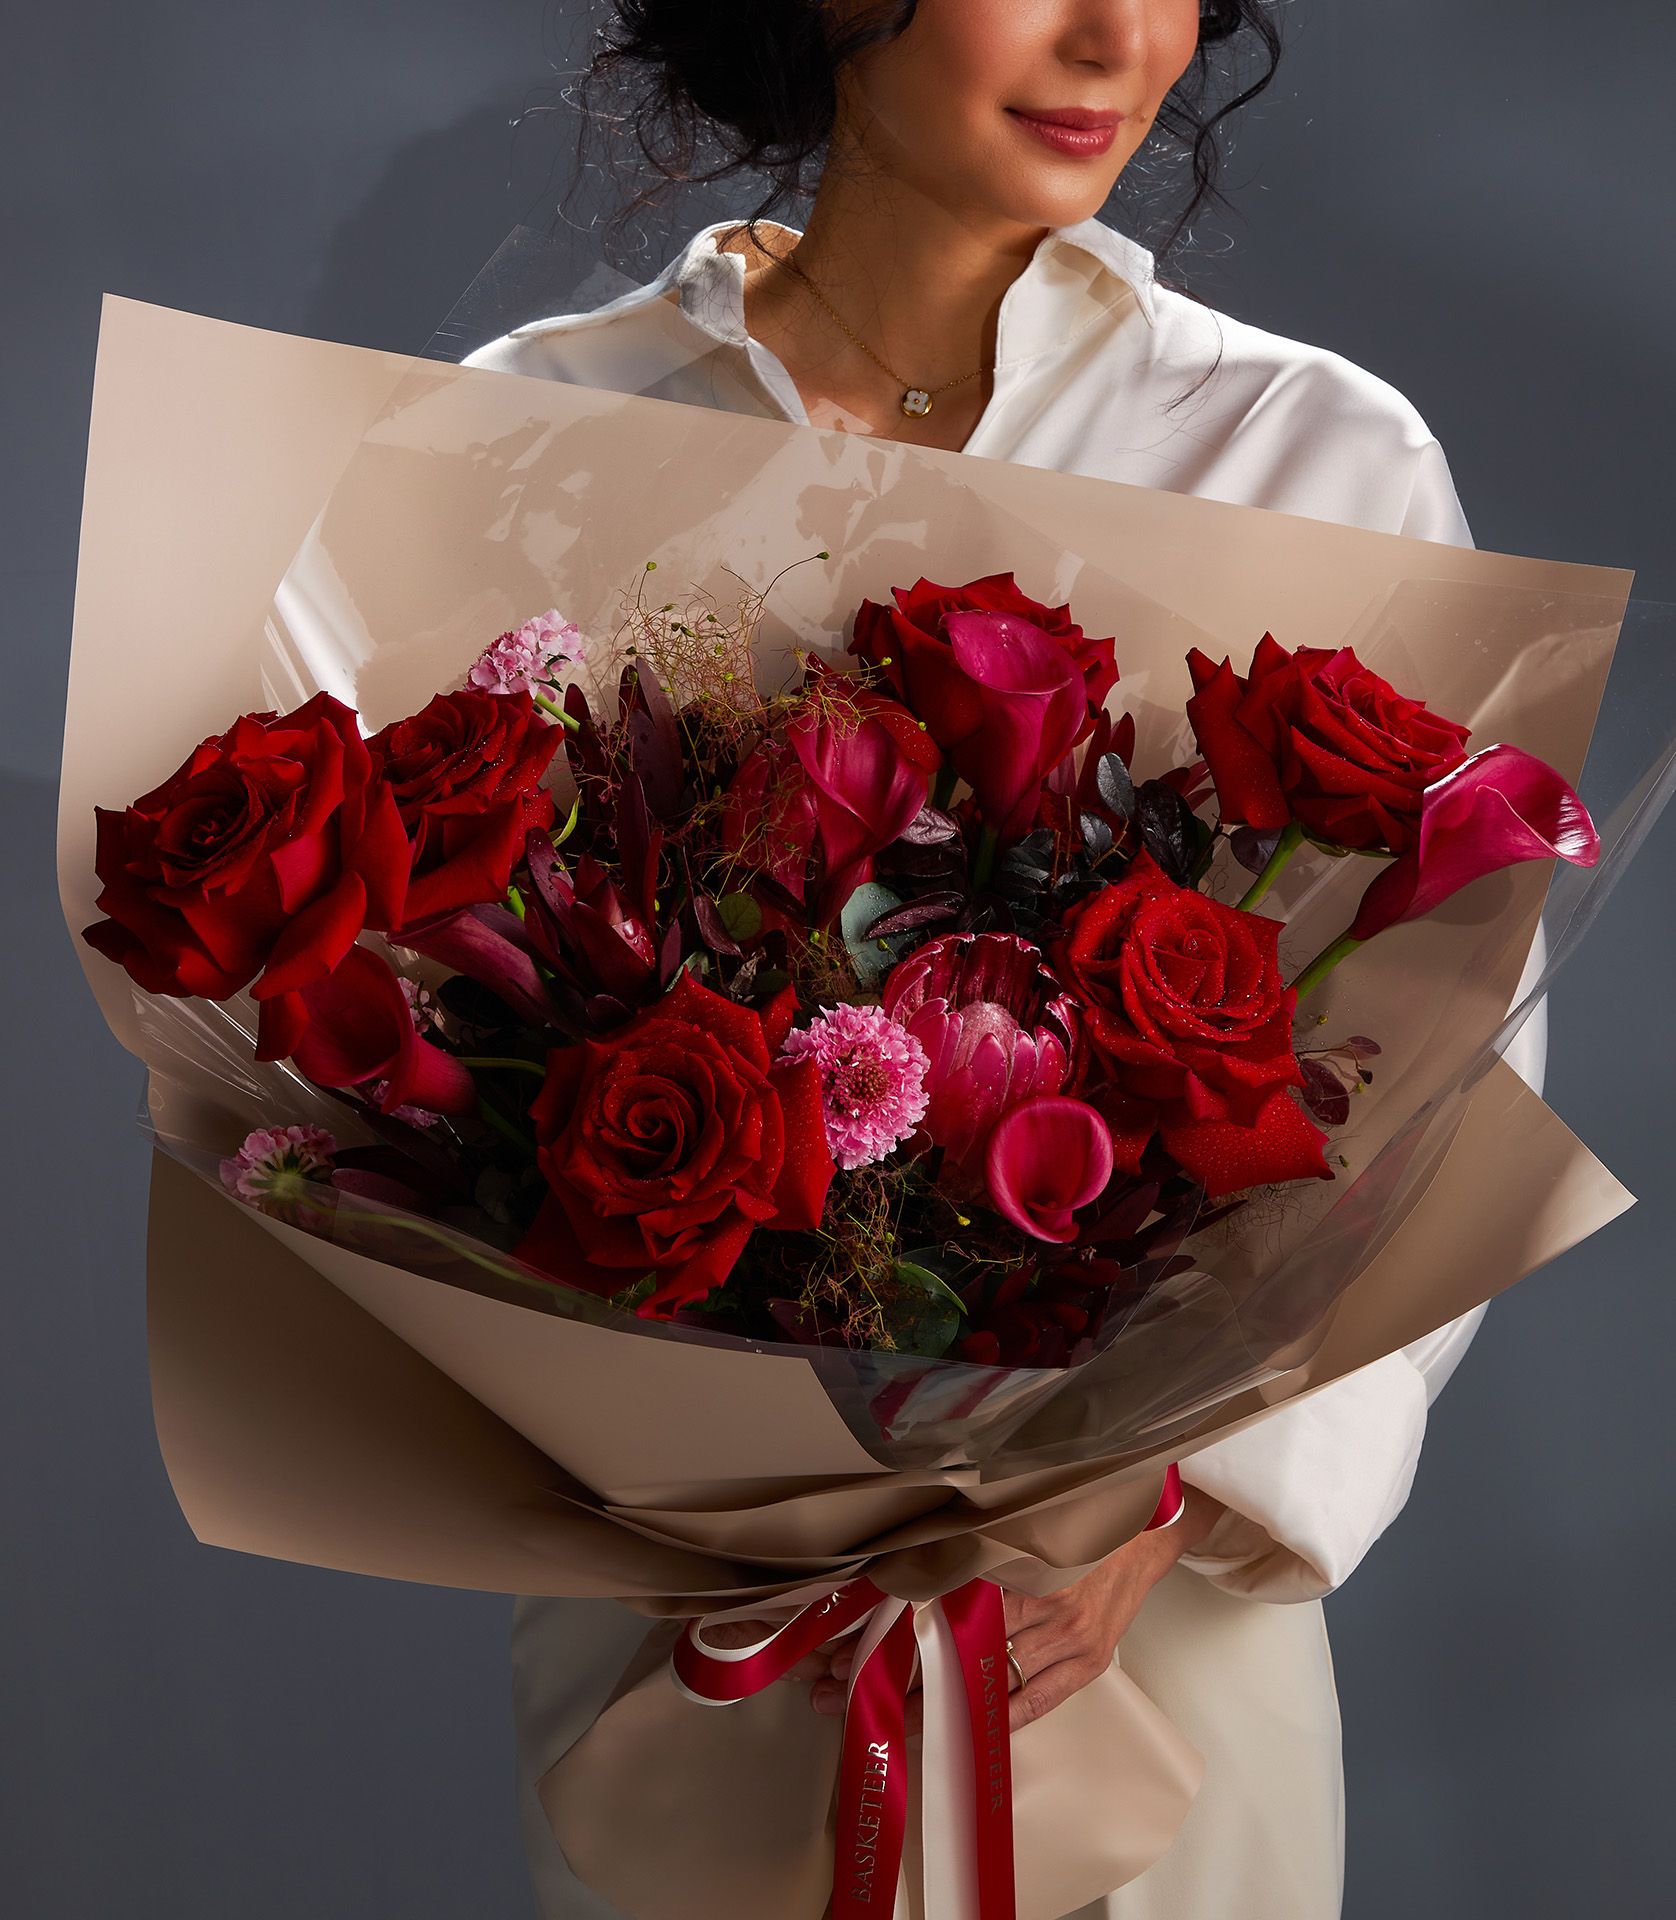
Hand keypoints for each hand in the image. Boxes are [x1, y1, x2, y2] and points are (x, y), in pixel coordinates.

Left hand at [794, 1483, 1225, 1733]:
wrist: (1149, 1524)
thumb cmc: (1076, 1513)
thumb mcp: (1017, 1514)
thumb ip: (966, 1539)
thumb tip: (895, 1559)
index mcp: (1017, 1557)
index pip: (932, 1604)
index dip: (885, 1630)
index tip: (839, 1650)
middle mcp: (1041, 1601)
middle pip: (951, 1646)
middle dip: (891, 1673)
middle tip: (835, 1691)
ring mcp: (1068, 1637)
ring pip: (986, 1681)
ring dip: (930, 1702)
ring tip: (880, 1718)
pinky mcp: (1089, 1662)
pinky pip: (1034, 1702)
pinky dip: (994, 1720)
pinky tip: (956, 1734)